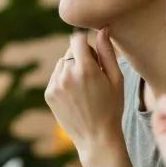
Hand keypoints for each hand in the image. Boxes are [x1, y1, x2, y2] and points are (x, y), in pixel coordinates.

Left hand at [44, 29, 123, 154]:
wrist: (96, 137)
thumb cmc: (112, 107)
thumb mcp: (116, 79)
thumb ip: (107, 52)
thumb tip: (103, 29)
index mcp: (85, 68)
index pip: (78, 38)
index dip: (86, 41)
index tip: (92, 48)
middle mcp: (67, 74)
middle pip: (70, 51)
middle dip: (81, 56)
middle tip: (94, 75)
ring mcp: (55, 85)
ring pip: (62, 63)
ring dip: (71, 68)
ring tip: (85, 88)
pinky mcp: (49, 94)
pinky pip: (56, 77)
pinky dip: (64, 80)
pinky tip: (76, 95)